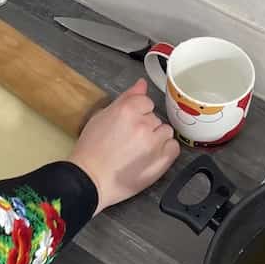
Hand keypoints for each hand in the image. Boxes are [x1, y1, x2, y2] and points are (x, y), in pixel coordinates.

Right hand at [71, 79, 178, 214]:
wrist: (90, 179)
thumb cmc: (91, 150)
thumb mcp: (102, 116)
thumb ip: (126, 98)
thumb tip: (142, 84)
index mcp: (128, 109)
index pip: (146, 102)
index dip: (136, 113)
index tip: (127, 123)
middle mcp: (144, 124)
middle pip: (154, 117)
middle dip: (145, 125)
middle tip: (128, 139)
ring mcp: (154, 143)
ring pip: (165, 131)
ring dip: (155, 138)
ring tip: (138, 150)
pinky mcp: (162, 160)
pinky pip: (173, 147)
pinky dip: (164, 151)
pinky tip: (149, 157)